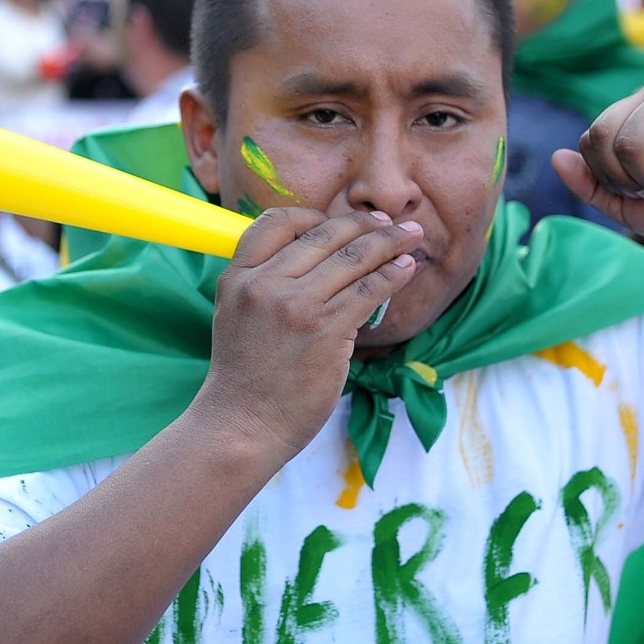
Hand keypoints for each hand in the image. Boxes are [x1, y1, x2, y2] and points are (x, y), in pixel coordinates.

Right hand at [195, 209, 423, 460]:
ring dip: (389, 242)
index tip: (340, 222)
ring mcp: (296, 306)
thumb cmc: (244, 380)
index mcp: (237, 277)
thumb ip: (263, 285)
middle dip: (364, 224)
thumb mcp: (234, 317)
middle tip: (390, 222)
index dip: (313, 215)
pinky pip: (369, 289)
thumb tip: (313, 262)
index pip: (275, 223)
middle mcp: (264, 284)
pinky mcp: (326, 330)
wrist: (241, 427)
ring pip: (353, 257)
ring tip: (410, 237)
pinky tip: (406, 268)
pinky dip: (393, 273)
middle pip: (323, 235)